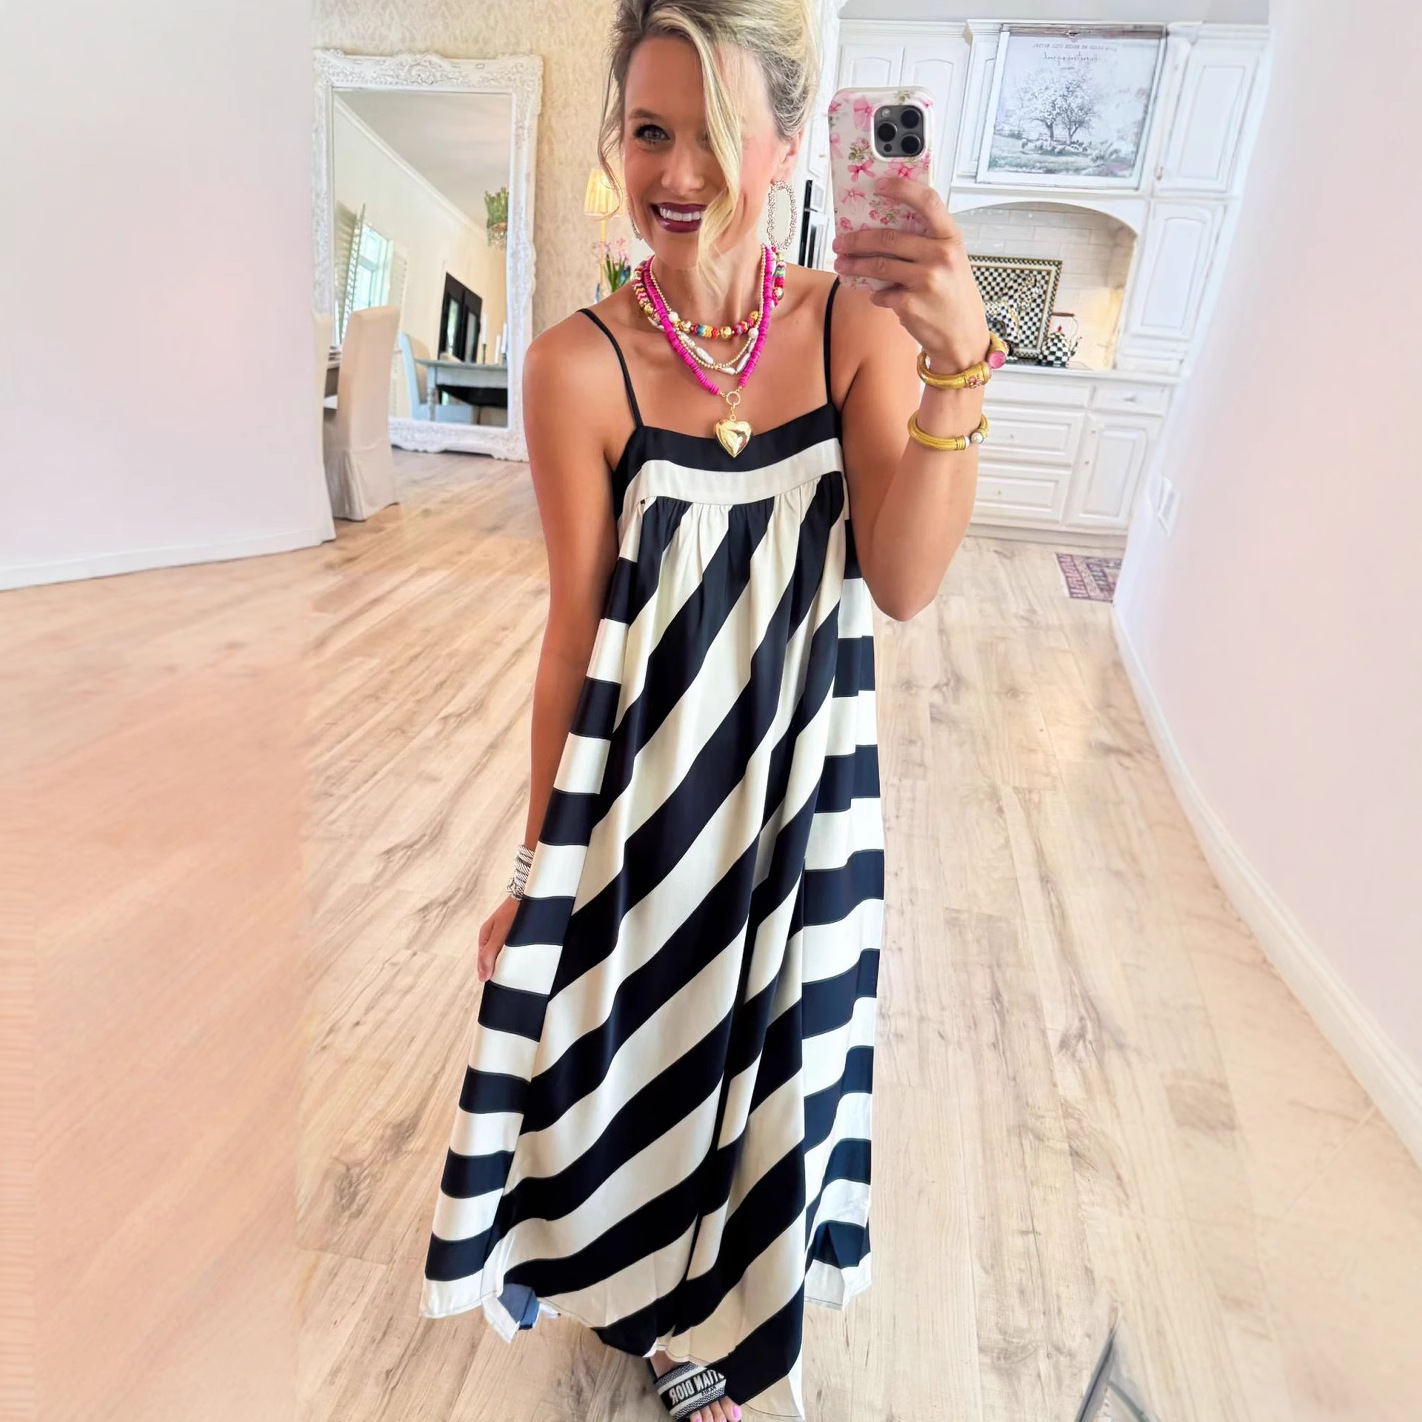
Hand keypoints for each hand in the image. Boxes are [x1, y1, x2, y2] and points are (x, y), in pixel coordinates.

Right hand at [476, 894, 521, 981]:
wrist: (531, 891)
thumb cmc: (515, 911)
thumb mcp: (501, 934)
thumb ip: (491, 954)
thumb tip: (482, 978)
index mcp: (485, 935)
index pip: (483, 962)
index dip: (490, 974)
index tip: (501, 987)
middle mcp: (493, 934)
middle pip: (493, 959)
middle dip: (500, 969)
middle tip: (511, 981)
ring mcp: (504, 932)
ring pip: (504, 954)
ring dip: (510, 962)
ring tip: (519, 972)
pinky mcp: (516, 930)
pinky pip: (514, 948)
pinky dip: (518, 955)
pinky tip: (525, 959)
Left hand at [832, 176, 990, 372]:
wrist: (964, 339)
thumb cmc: (955, 298)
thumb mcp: (952, 262)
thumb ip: (927, 243)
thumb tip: (885, 228)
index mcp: (951, 239)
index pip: (927, 201)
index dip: (902, 188)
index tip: (879, 184)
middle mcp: (940, 256)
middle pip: (888, 238)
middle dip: (857, 240)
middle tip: (841, 241)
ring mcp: (925, 280)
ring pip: (877, 266)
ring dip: (854, 265)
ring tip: (842, 263)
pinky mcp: (910, 304)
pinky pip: (881, 293)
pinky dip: (875, 294)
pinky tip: (876, 294)